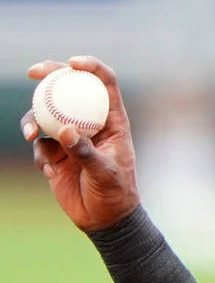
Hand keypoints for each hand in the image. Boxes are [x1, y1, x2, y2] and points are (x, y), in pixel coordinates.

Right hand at [20, 56, 139, 230]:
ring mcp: (72, 136)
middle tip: (34, 72)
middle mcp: (91, 123)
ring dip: (33, 119)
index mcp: (113, 121)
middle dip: (50, 74)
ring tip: (30, 134)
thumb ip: (85, 152)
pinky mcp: (56, 151)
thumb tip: (63, 130)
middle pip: (69, 89)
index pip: (105, 84)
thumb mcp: (105, 173)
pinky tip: (50, 171)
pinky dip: (40, 154)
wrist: (104, 219)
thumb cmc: (115, 195)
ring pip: (46, 114)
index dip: (91, 67)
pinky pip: (40, 142)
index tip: (72, 63)